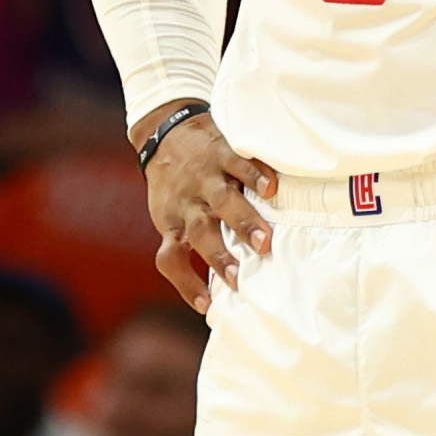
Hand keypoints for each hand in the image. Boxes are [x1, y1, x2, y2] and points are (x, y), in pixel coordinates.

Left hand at [140, 114, 279, 311]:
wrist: (164, 130)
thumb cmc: (173, 184)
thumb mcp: (170, 213)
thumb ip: (191, 242)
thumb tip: (215, 285)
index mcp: (172, 222)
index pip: (170, 259)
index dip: (185, 283)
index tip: (206, 305)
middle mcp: (188, 202)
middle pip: (201, 232)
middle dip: (219, 256)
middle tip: (239, 278)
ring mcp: (204, 177)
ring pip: (222, 201)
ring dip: (243, 222)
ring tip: (264, 241)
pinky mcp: (220, 151)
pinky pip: (238, 163)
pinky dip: (254, 175)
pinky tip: (271, 188)